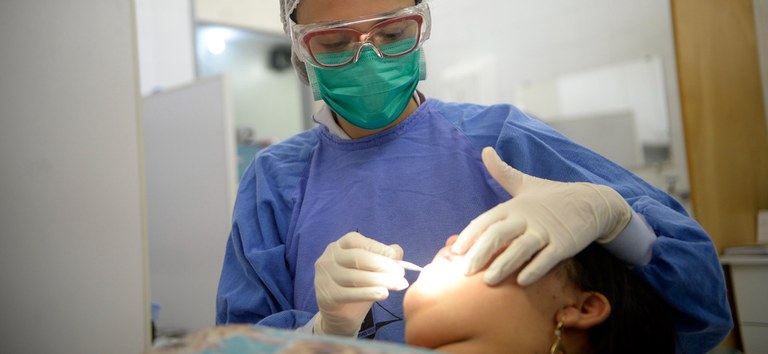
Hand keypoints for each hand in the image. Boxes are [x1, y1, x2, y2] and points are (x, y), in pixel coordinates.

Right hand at [313, 232, 407, 336]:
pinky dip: (368, 293)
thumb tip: (396, 252)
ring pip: (355, 277)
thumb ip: (383, 257)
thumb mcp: (371, 270)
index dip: (376, 246)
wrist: (341, 316)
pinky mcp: (325, 296)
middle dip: (382, 264)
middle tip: (401, 273)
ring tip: (399, 285)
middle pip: (356, 257)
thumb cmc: (358, 287)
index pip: (355, 240)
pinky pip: (349, 294)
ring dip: (380, 280)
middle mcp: (327, 259)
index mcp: (338, 247)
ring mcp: (324, 278)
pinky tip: (383, 294)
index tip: (395, 256)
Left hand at [452, 147, 630, 285]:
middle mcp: (527, 218)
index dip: (469, 235)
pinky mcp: (564, 243)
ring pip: (521, 249)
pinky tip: (522, 281)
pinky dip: (535, 269)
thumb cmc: (551, 196)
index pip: (486, 220)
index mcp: (514, 206)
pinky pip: (547, 258)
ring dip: (504, 264)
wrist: (591, 201)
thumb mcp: (525, 183)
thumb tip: (485, 150)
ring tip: (489, 280)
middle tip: (466, 271)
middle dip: (481, 253)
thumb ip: (502, 172)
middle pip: (499, 235)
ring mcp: (546, 231)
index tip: (455, 251)